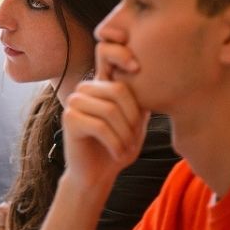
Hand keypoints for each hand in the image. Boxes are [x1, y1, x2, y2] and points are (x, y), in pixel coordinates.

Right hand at [60, 36, 148, 189]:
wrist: (96, 176)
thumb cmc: (118, 148)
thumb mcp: (136, 123)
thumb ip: (141, 102)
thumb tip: (160, 78)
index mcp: (101, 85)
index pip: (110, 57)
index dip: (121, 53)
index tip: (137, 68)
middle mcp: (85, 89)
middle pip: (119, 90)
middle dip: (132, 119)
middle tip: (134, 139)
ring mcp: (74, 102)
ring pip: (110, 110)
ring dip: (125, 134)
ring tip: (127, 148)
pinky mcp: (69, 119)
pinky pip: (99, 126)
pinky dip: (114, 143)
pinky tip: (117, 153)